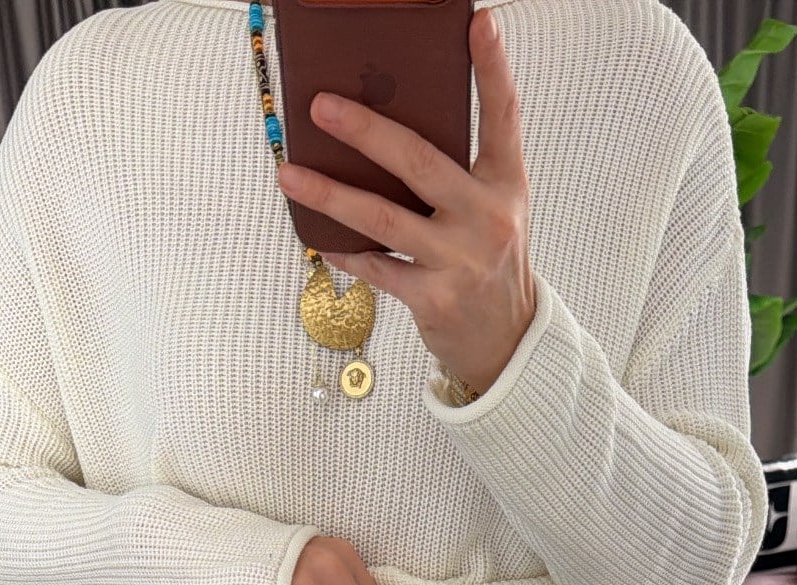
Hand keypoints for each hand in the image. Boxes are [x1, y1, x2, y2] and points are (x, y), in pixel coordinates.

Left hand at [276, 6, 535, 395]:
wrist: (506, 342)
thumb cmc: (489, 264)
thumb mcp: (493, 209)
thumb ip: (459, 170)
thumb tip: (386, 131)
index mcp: (504, 185)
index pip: (502, 116)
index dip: (492, 67)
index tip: (479, 22)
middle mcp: (486, 217)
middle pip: (418, 160)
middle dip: (364, 130)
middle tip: (321, 106)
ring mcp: (460, 260)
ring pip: (382, 217)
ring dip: (329, 195)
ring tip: (290, 175)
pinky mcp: (433, 298)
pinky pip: (376, 267)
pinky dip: (345, 252)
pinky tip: (320, 238)